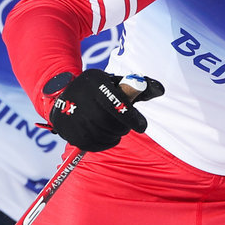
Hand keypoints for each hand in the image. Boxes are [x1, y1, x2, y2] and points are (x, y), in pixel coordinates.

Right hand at [44, 70, 163, 151]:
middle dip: (122, 127)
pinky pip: (89, 143)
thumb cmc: (99, 88)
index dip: (131, 117)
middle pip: (107, 121)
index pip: (115, 102)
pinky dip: (103, 143)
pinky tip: (106, 136)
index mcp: (94, 81)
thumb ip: (139, 87)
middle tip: (125, 127)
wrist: (63, 92)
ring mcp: (69, 113)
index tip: (142, 126)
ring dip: (113, 136)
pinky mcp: (64, 128)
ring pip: (99, 134)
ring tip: (115, 130)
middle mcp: (79, 95)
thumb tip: (160, 90)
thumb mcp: (116, 82)